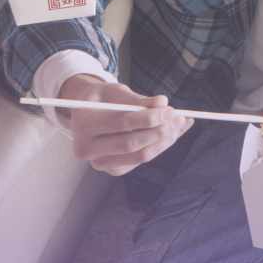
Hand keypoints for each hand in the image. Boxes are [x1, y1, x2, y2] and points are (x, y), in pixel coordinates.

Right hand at [59, 75, 192, 176]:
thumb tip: (163, 102)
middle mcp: (86, 148)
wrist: (89, 115)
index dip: (148, 117)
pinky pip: (141, 160)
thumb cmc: (103, 100)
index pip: (122, 123)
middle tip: (177, 118)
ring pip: (140, 155)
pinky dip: (160, 146)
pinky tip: (173, 133)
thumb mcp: (117, 93)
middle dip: (159, 131)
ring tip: (179, 123)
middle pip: (131, 144)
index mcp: (83, 123)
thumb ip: (138, 99)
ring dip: (164, 140)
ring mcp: (99, 163)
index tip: (168, 109)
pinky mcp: (114, 169)